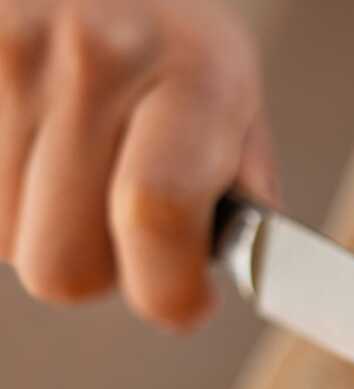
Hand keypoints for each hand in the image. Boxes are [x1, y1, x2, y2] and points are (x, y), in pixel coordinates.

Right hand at [0, 0, 273, 329]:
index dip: (168, 290)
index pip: (157, 215)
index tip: (182, 301)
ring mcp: (9, 52)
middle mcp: (95, 57)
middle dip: (96, 266)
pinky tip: (27, 145)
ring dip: (36, 227)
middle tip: (114, 220)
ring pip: (3, 241)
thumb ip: (237, 196)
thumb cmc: (168, 28)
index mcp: (194, 73)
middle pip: (63, 263)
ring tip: (67, 164)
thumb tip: (196, 283)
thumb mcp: (233, 91)